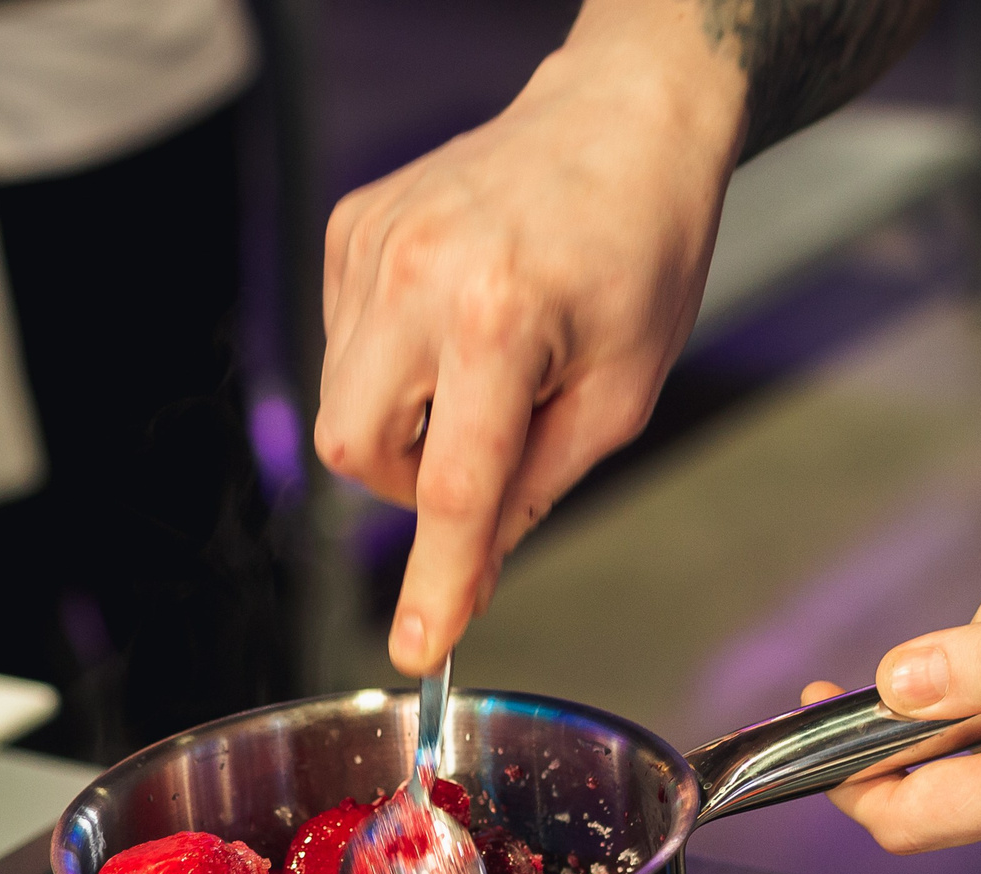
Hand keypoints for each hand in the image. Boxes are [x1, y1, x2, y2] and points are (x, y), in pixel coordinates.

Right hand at [316, 2, 746, 674]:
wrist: (622, 120)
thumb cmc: (641, 247)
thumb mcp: (621, 391)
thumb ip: (538, 486)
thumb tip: (473, 570)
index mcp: (502, 320)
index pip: (453, 488)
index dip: (436, 579)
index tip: (416, 647)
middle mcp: (420, 276)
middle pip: (355, 449)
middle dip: (406, 481)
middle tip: (483, 445)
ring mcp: (373, 245)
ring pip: (340, 402)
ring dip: (402, 420)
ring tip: (482, 366)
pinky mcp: (351, 227)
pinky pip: (341, 341)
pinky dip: (390, 361)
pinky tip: (452, 321)